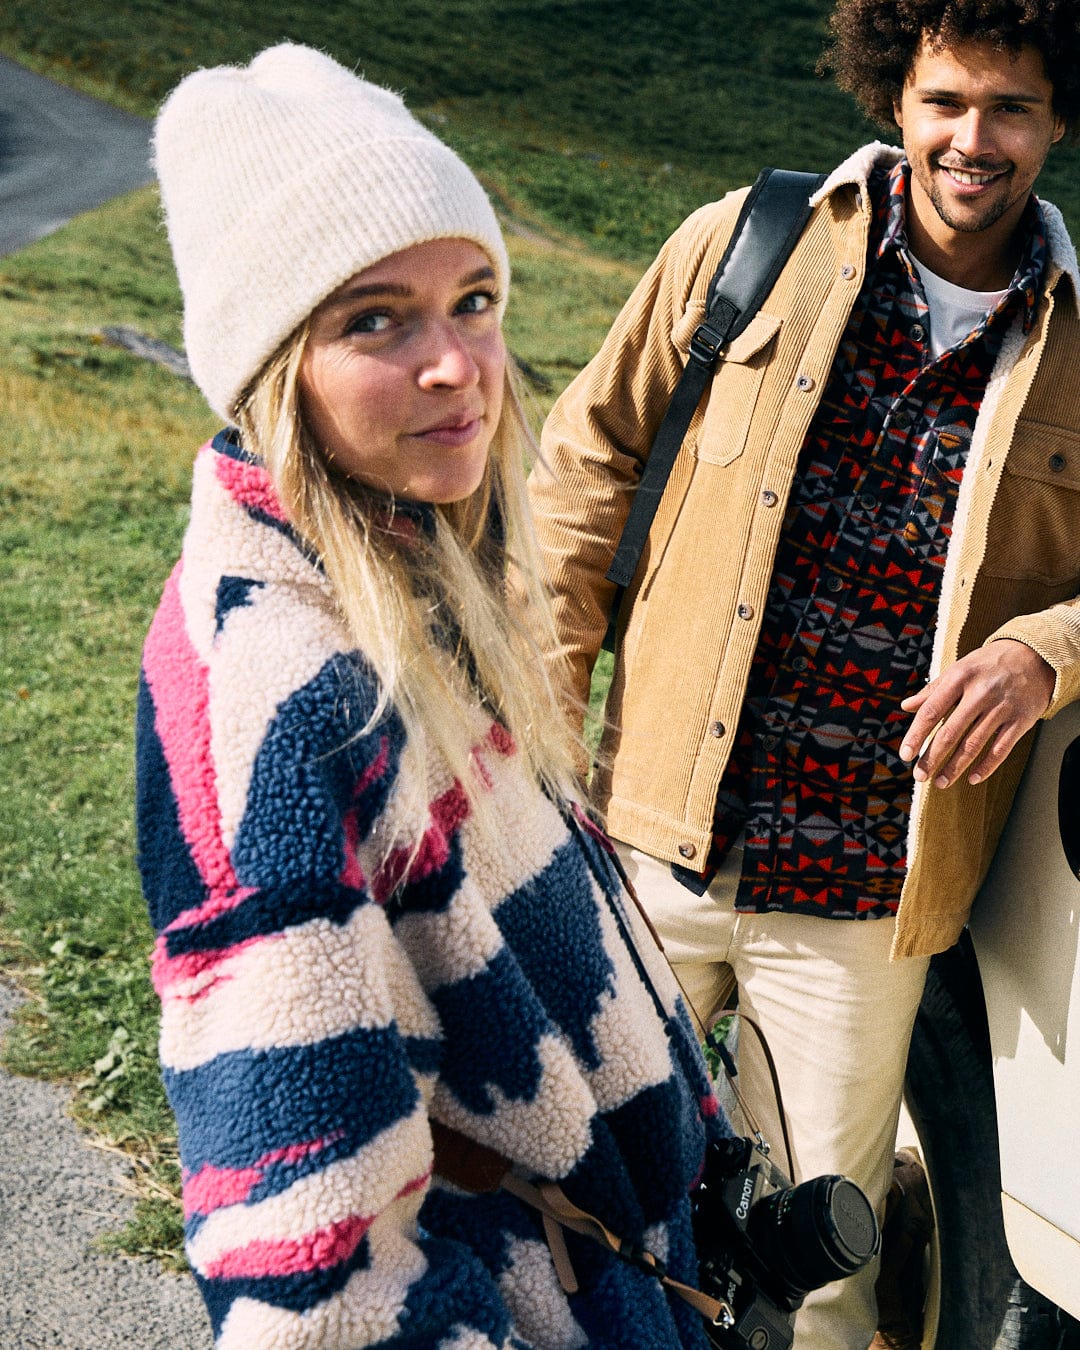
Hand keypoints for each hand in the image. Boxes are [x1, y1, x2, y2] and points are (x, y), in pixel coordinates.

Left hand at [899, 640, 1054, 788]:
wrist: (1034, 656)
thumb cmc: (988, 665)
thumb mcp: (959, 669)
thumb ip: (933, 690)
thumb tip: (906, 706)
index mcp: (959, 678)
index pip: (931, 711)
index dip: (916, 735)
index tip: (905, 755)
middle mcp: (980, 693)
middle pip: (950, 732)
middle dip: (932, 758)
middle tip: (920, 776)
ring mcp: (1002, 708)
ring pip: (974, 745)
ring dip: (955, 768)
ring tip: (940, 782)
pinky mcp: (1021, 720)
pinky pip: (1001, 749)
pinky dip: (986, 766)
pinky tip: (972, 778)